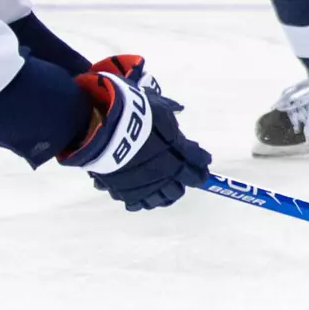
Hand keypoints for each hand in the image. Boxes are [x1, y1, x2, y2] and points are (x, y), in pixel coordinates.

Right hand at [60, 55, 210, 210]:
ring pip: (160, 199)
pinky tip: (141, 196)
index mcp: (178, 151)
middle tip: (182, 177)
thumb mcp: (157, 106)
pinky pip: (137, 203)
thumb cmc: (133, 112)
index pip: (197, 163)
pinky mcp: (124, 192)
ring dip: (164, 194)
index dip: (201, 164)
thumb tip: (179, 109)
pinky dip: (141, 200)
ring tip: (163, 190)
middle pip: (179, 187)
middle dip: (183, 182)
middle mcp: (165, 172)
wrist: (104, 126)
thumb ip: (170, 111)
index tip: (204, 164)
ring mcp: (145, 185)